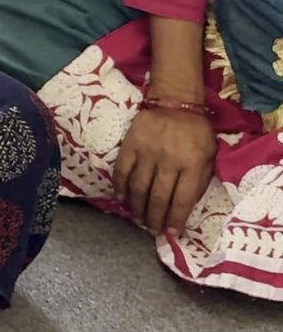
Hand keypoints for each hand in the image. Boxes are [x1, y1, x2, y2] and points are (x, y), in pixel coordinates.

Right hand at [114, 104, 215, 235]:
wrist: (175, 99)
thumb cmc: (196, 130)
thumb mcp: (210, 154)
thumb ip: (201, 179)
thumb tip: (186, 207)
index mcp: (193, 164)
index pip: (182, 200)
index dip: (176, 220)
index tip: (171, 232)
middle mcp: (169, 161)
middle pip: (159, 198)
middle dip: (155, 218)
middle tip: (152, 230)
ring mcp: (148, 153)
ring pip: (139, 189)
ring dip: (138, 208)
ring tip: (139, 219)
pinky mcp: (131, 145)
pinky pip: (122, 172)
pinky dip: (121, 188)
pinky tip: (122, 199)